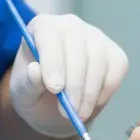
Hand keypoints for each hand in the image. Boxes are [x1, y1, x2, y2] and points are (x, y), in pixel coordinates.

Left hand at [9, 14, 128, 137]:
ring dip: (90, 91)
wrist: (53, 104)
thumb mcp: (23, 92)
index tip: (54, 88)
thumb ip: (27, 82)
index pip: (49, 34)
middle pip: (77, 47)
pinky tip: (91, 105)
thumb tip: (35, 71)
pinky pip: (116, 70)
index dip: (53, 60)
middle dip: (74, 83)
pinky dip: (105, 92)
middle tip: (69, 111)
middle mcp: (70, 25)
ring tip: (78, 114)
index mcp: (42, 27)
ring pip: (99, 60)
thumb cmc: (35, 92)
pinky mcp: (114, 53)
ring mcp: (95, 37)